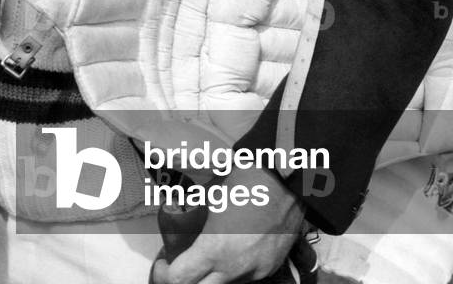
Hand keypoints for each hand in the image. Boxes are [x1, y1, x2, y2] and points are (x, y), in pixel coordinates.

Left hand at [151, 166, 305, 283]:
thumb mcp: (212, 195)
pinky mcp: (270, 269)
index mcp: (215, 249)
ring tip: (205, 257)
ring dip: (210, 276)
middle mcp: (234, 269)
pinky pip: (245, 278)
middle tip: (180, 265)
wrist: (289, 178)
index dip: (164, 274)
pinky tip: (231, 253)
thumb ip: (194, 211)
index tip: (163, 263)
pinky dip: (231, 271)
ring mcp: (255, 272)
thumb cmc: (246, 179)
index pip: (179, 280)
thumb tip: (178, 212)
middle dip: (186, 280)